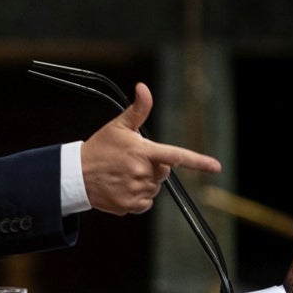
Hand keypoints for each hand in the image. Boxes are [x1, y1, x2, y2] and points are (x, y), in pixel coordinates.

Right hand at [80, 82, 220, 215]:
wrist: (76, 174)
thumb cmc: (100, 147)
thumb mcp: (119, 126)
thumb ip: (138, 109)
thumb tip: (143, 87)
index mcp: (143, 152)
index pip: (175, 156)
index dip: (198, 161)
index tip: (216, 166)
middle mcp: (142, 173)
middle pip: (163, 172)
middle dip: (153, 167)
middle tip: (132, 161)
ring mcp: (136, 191)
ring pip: (154, 189)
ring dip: (145, 182)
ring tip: (124, 174)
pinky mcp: (129, 206)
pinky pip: (145, 203)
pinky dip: (138, 197)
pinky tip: (122, 187)